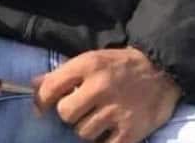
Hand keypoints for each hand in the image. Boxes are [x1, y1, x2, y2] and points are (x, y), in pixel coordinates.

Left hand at [34, 46, 180, 142]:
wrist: (161, 71)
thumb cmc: (119, 66)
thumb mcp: (90, 60)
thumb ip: (62, 74)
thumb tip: (33, 86)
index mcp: (88, 66)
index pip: (51, 88)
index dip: (41, 101)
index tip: (41, 108)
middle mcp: (100, 88)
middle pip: (65, 114)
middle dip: (69, 115)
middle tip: (80, 110)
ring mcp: (116, 111)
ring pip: (83, 133)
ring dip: (87, 128)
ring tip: (99, 118)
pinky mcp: (131, 132)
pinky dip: (104, 141)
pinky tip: (110, 130)